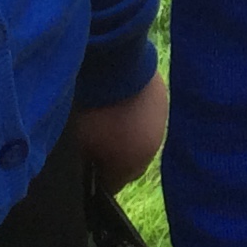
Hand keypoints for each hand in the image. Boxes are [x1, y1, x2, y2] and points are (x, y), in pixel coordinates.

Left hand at [72, 72, 167, 191]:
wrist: (119, 63)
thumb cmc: (97, 109)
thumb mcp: (84, 140)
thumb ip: (90, 158)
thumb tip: (92, 167)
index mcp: (134, 163)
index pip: (117, 183)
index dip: (102, 178)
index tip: (90, 170)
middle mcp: (153, 147)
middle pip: (133, 161)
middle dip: (118, 157)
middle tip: (97, 146)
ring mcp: (160, 120)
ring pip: (143, 135)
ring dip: (129, 132)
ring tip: (109, 120)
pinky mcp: (161, 96)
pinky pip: (146, 111)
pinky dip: (134, 111)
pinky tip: (120, 100)